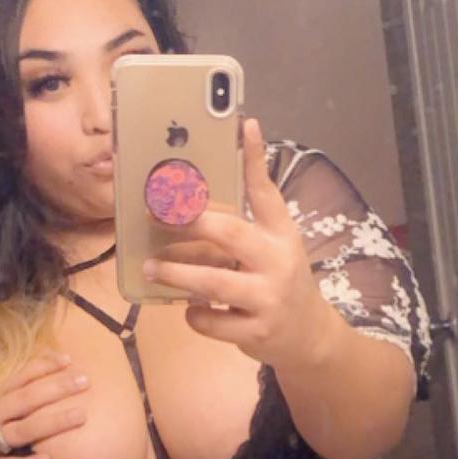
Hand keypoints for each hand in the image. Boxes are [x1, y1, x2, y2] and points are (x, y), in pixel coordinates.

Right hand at [0, 353, 89, 458]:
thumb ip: (3, 392)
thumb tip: (39, 374)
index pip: (18, 377)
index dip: (43, 367)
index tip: (70, 360)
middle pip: (25, 399)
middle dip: (57, 388)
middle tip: (85, 381)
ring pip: (22, 430)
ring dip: (53, 422)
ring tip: (81, 415)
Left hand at [144, 120, 333, 369]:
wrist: (306, 334)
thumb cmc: (280, 279)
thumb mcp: (275, 243)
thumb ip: (249, 215)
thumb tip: (216, 174)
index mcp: (281, 235)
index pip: (266, 191)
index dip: (254, 158)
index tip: (244, 124)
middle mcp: (278, 262)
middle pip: (231, 234)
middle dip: (189, 222)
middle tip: (155, 214)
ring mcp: (268, 298)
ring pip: (214, 283)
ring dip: (177, 274)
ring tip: (151, 268)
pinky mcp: (256, 331)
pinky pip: (213, 321)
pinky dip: (195, 314)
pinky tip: (189, 307)